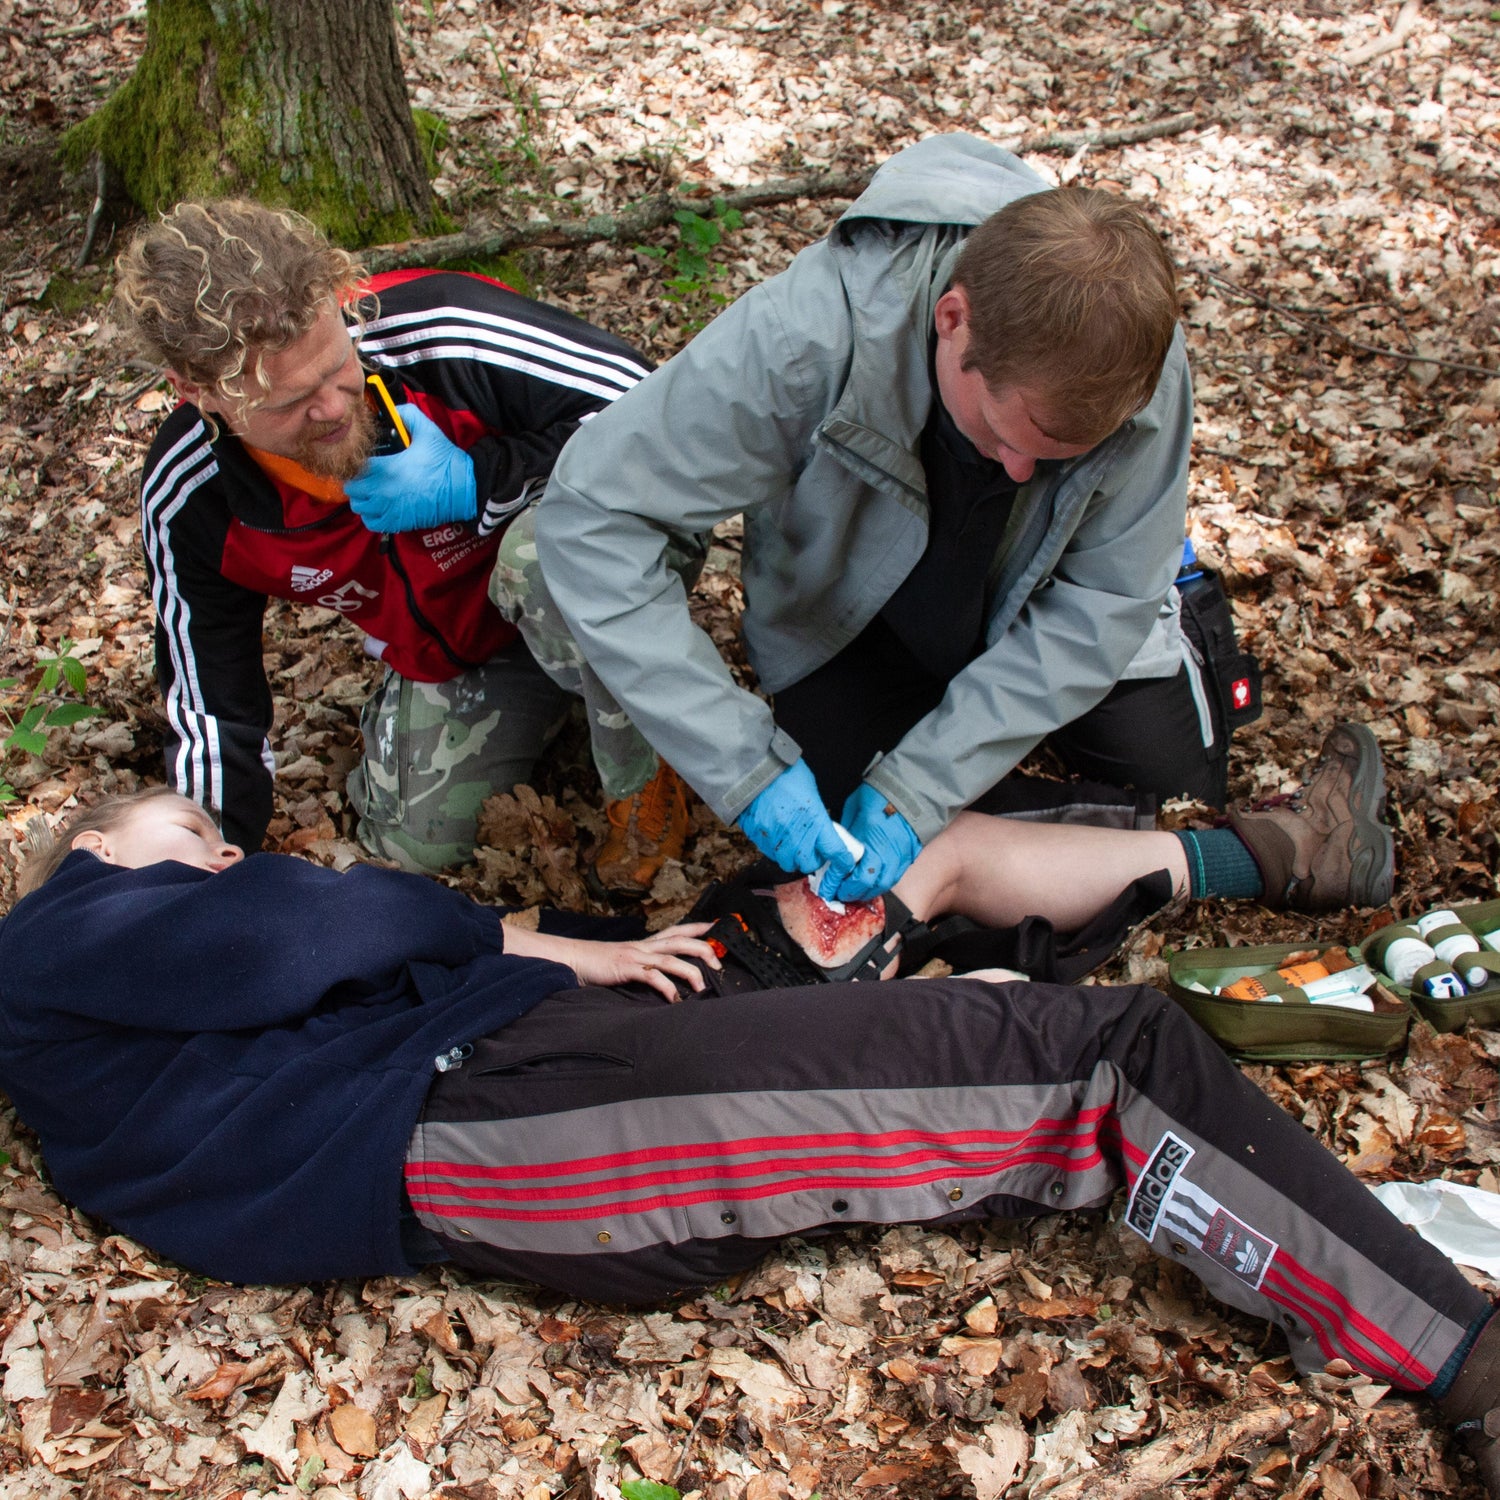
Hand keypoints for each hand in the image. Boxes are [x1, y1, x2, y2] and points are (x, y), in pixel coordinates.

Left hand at [345, 403, 476, 532]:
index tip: (362, 458)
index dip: (355, 462)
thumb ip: (407, 415)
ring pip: (359, 507)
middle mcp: (384, 492)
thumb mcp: (428, 432)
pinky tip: (378, 506)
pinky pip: (372, 523)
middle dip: (356, 479)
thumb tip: (394, 410)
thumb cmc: (447, 463)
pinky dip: (370, 515)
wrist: (465, 490)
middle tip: (365, 473)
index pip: (355, 467)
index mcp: (387, 468)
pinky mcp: (398, 522)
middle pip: (352, 489)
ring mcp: (390, 510)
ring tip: (371, 490)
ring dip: (361, 498)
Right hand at [505, 921, 720, 1001]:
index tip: (720, 927)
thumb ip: (646, 965)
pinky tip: (675, 1000)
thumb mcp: (627, 961)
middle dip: (704, 948)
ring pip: (671, 957)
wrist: (573, 960)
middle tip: (719, 962)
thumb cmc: (600, 964)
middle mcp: (644, 945)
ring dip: (690, 971)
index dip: (700, 927)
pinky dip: (667, 988)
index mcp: (646, 943)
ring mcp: (635, 955)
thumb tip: (667, 977)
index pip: (678, 929)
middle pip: (681, 940)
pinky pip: (652, 976)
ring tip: (703, 986)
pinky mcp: (626, 968)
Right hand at [739, 761, 856, 884]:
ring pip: (787, 863)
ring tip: (792, 843)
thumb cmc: (786, 774)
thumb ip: (817, 816)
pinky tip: (777, 836)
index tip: (843, 862)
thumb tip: (821, 829)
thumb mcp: (812, 792)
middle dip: (812, 860)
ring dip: (792, 857)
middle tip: (812, 849)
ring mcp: (775, 838)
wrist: (756, 768)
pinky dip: (776, 849)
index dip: (841, 860)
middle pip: (809, 864)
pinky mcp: (758, 837)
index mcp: (815, 820)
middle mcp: (795, 834)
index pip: (834, 851)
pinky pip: (770, 853)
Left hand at [833, 782, 921, 900]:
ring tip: (856, 891)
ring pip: (885, 884)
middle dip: (852, 892)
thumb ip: (846, 831)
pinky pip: (896, 875)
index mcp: (870, 841)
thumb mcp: (853, 809)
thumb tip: (836, 845)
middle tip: (840, 893)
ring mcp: (901, 856)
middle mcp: (887, 853)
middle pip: (869, 885)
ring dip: (868, 891)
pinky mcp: (910, 854)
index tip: (827, 887)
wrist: (907, 788)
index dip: (838, 883)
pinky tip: (874, 882)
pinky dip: (883, 882)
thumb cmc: (878, 795)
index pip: (852, 874)